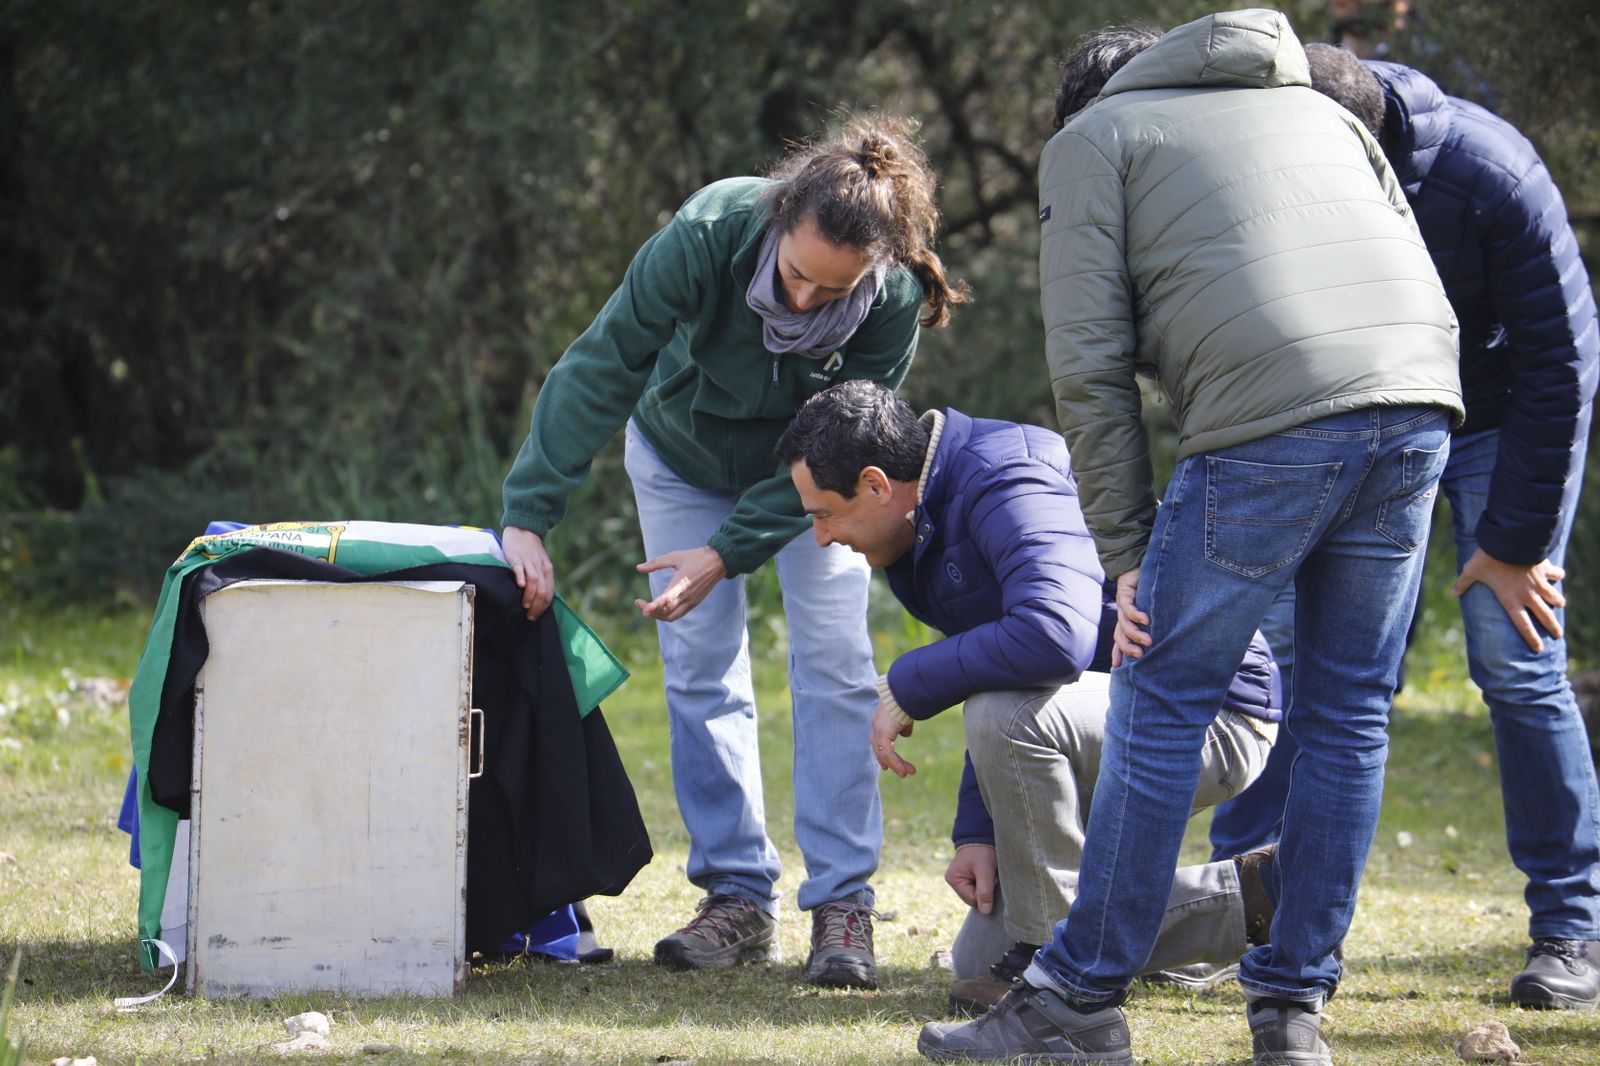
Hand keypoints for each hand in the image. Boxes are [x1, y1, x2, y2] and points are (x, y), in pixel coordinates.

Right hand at [503, 526, 554, 619]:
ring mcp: (528, 562)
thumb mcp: (541, 565)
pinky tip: (519, 586)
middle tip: (530, 616)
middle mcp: (540, 567)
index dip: (543, 607)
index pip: (549, 593)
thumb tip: (540, 600)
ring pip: (534, 581)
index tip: (535, 616)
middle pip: (542, 590)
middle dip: (537, 606)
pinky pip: (520, 568)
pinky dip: (521, 577)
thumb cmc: (531, 551)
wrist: (523, 530)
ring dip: (530, 596)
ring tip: (525, 606)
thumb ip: (542, 579)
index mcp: (548, 570)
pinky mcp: (516, 557)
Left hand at [635, 545, 726, 621]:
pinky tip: (662, 606)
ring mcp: (691, 602)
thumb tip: (638, 568)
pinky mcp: (694, 603)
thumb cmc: (695, 557)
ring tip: (649, 607)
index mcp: (680, 585)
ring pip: (672, 617)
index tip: (643, 611)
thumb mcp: (675, 556)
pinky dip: (668, 614)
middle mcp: (686, 597)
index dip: (653, 607)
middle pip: (666, 613)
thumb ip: (656, 563)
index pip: (665, 600)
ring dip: (659, 615)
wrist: (718, 562)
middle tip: (639, 603)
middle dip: (651, 611)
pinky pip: (679, 614)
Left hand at [870, 701, 916, 777]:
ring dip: (896, 765)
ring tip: (906, 774)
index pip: (878, 740)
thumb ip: (903, 726)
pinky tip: (903, 770)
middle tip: (900, 772)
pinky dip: (896, 763)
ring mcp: (878, 730)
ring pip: (884, 753)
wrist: (904, 694)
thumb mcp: (904, 716)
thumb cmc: (906, 701)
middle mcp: (876, 725)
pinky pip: (888, 753)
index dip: (883, 753)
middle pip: (880, 749)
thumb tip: (905, 734)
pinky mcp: (883, 734)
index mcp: (879, 720)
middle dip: (889, 761)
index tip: (887, 765)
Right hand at [945, 844, 997, 913]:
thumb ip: (984, 891)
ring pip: (976, 893)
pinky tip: (986, 873)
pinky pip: (976, 887)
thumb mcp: (985, 871)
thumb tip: (985, 912)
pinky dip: (984, 883)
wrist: (981, 835)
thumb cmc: (982, 851)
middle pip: (973, 898)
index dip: (985, 894)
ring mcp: (958, 879)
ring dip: (985, 886)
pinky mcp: (965, 877)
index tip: (992, 880)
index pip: (972, 900)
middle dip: (985, 890)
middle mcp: (953, 881)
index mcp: (954, 879)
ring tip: (988, 873)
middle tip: (991, 875)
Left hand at [1111, 566, 1150, 665]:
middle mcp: (1124, 613)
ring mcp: (1123, 603)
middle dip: (1128, 647)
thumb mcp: (1155, 607)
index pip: (1121, 638)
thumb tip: (1173, 638)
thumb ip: (1158, 621)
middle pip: (1120, 635)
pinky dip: (1136, 615)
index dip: (1119, 652)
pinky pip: (1128, 607)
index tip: (1118, 668)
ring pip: (1124, 624)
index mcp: (1128, 618)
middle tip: (1140, 655)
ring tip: (1148, 642)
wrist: (1142, 561)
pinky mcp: (1125, 592)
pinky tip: (1146, 620)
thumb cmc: (1153, 587)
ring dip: (1135, 634)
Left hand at [1450, 547, 1565, 652]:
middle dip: (1553, 627)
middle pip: (1544, 616)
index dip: (1531, 638)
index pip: (1522, 625)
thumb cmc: (1487, 558)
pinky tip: (1559, 575)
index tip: (1538, 649)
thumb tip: (1451, 593)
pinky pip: (1556, 574)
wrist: (1508, 540)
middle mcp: (1528, 595)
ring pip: (1554, 597)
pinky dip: (1558, 575)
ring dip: (1558, 601)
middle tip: (1558, 635)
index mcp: (1510, 599)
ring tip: (1560, 604)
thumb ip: (1463, 583)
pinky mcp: (1545, 569)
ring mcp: (1539, 583)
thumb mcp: (1471, 571)